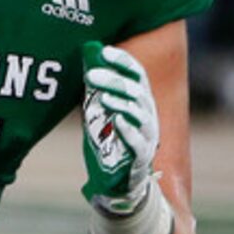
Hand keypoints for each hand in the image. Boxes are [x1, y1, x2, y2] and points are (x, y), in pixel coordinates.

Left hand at [80, 40, 160, 210]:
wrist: (121, 182)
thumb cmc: (111, 142)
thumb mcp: (101, 112)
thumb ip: (97, 90)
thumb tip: (85, 59)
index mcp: (140, 100)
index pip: (137, 74)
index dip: (123, 62)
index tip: (104, 52)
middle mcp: (148, 115)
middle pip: (136, 91)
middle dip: (114, 80)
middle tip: (91, 74)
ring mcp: (147, 135)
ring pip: (139, 114)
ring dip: (121, 103)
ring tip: (103, 97)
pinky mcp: (142, 156)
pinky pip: (138, 142)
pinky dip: (128, 131)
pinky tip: (116, 121)